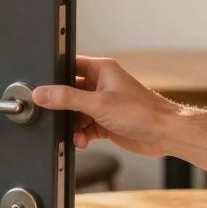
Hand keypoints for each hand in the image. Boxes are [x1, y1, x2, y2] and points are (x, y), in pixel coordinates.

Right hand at [32, 56, 181, 157]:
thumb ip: (67, 98)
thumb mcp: (98, 104)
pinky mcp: (106, 121)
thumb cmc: (142, 112)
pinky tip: (83, 141)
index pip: (69, 66)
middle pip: (69, 92)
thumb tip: (42, 93)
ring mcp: (103, 104)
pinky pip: (84, 127)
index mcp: (101, 70)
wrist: (165, 134)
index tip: (41, 90)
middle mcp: (101, 84)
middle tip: (58, 117)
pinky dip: (81, 135)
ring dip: (72, 125)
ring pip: (76, 113)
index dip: (54, 77)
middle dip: (63, 108)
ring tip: (76, 134)